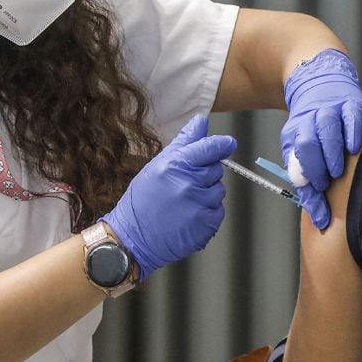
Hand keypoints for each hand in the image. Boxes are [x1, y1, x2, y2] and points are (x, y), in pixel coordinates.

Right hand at [102, 115, 236, 281]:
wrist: (132, 239)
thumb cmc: (142, 202)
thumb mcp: (157, 166)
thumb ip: (183, 143)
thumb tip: (201, 122)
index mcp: (175, 166)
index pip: (210, 148)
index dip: (222, 145)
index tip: (228, 144)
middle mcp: (188, 184)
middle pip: (216, 169)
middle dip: (204, 174)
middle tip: (183, 185)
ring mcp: (199, 205)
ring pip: (218, 191)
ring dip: (206, 195)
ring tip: (183, 204)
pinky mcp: (206, 224)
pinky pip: (218, 211)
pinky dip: (208, 213)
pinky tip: (188, 216)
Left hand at [280, 49, 361, 228]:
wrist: (320, 81)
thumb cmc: (315, 129)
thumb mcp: (303, 152)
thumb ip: (309, 184)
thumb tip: (319, 218)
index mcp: (296, 134)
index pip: (296, 161)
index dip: (306, 183)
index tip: (319, 204)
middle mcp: (311, 120)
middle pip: (308, 143)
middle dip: (316, 167)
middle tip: (326, 183)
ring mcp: (331, 110)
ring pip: (328, 129)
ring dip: (332, 153)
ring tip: (338, 171)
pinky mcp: (352, 104)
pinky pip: (352, 117)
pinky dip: (352, 133)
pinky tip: (355, 148)